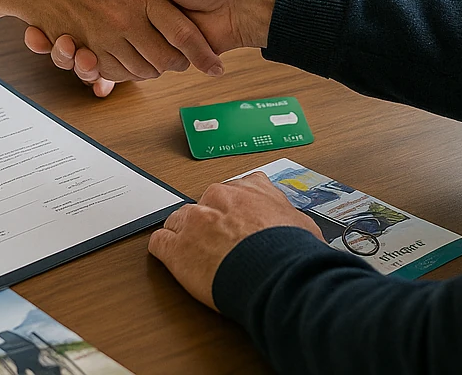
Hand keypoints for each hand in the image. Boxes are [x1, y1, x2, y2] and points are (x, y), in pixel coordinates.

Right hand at [25, 0, 279, 82]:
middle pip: (83, 33)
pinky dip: (103, 75)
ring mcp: (142, 36)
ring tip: (63, 52)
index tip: (35, 20)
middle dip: (61, 41)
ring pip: (98, 55)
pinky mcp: (155, 59)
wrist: (238, 0)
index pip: (80, 0)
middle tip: (39, 40)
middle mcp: (131, 12)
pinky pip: (123, 71)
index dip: (56, 10)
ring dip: (77, 59)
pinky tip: (88, 69)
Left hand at [148, 173, 323, 310]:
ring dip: (183, 235)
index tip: (235, 221)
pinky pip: (159, 242)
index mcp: (249, 188)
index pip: (234, 189)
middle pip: (203, 204)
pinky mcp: (176, 246)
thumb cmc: (290, 251)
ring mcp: (194, 220)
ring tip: (195, 255)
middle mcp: (219, 197)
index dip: (232, 209)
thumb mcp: (301, 223)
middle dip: (207, 223)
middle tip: (217, 244)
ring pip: (177, 221)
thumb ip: (289, 217)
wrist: (276, 272)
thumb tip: (297, 227)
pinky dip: (165, 252)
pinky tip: (174, 261)